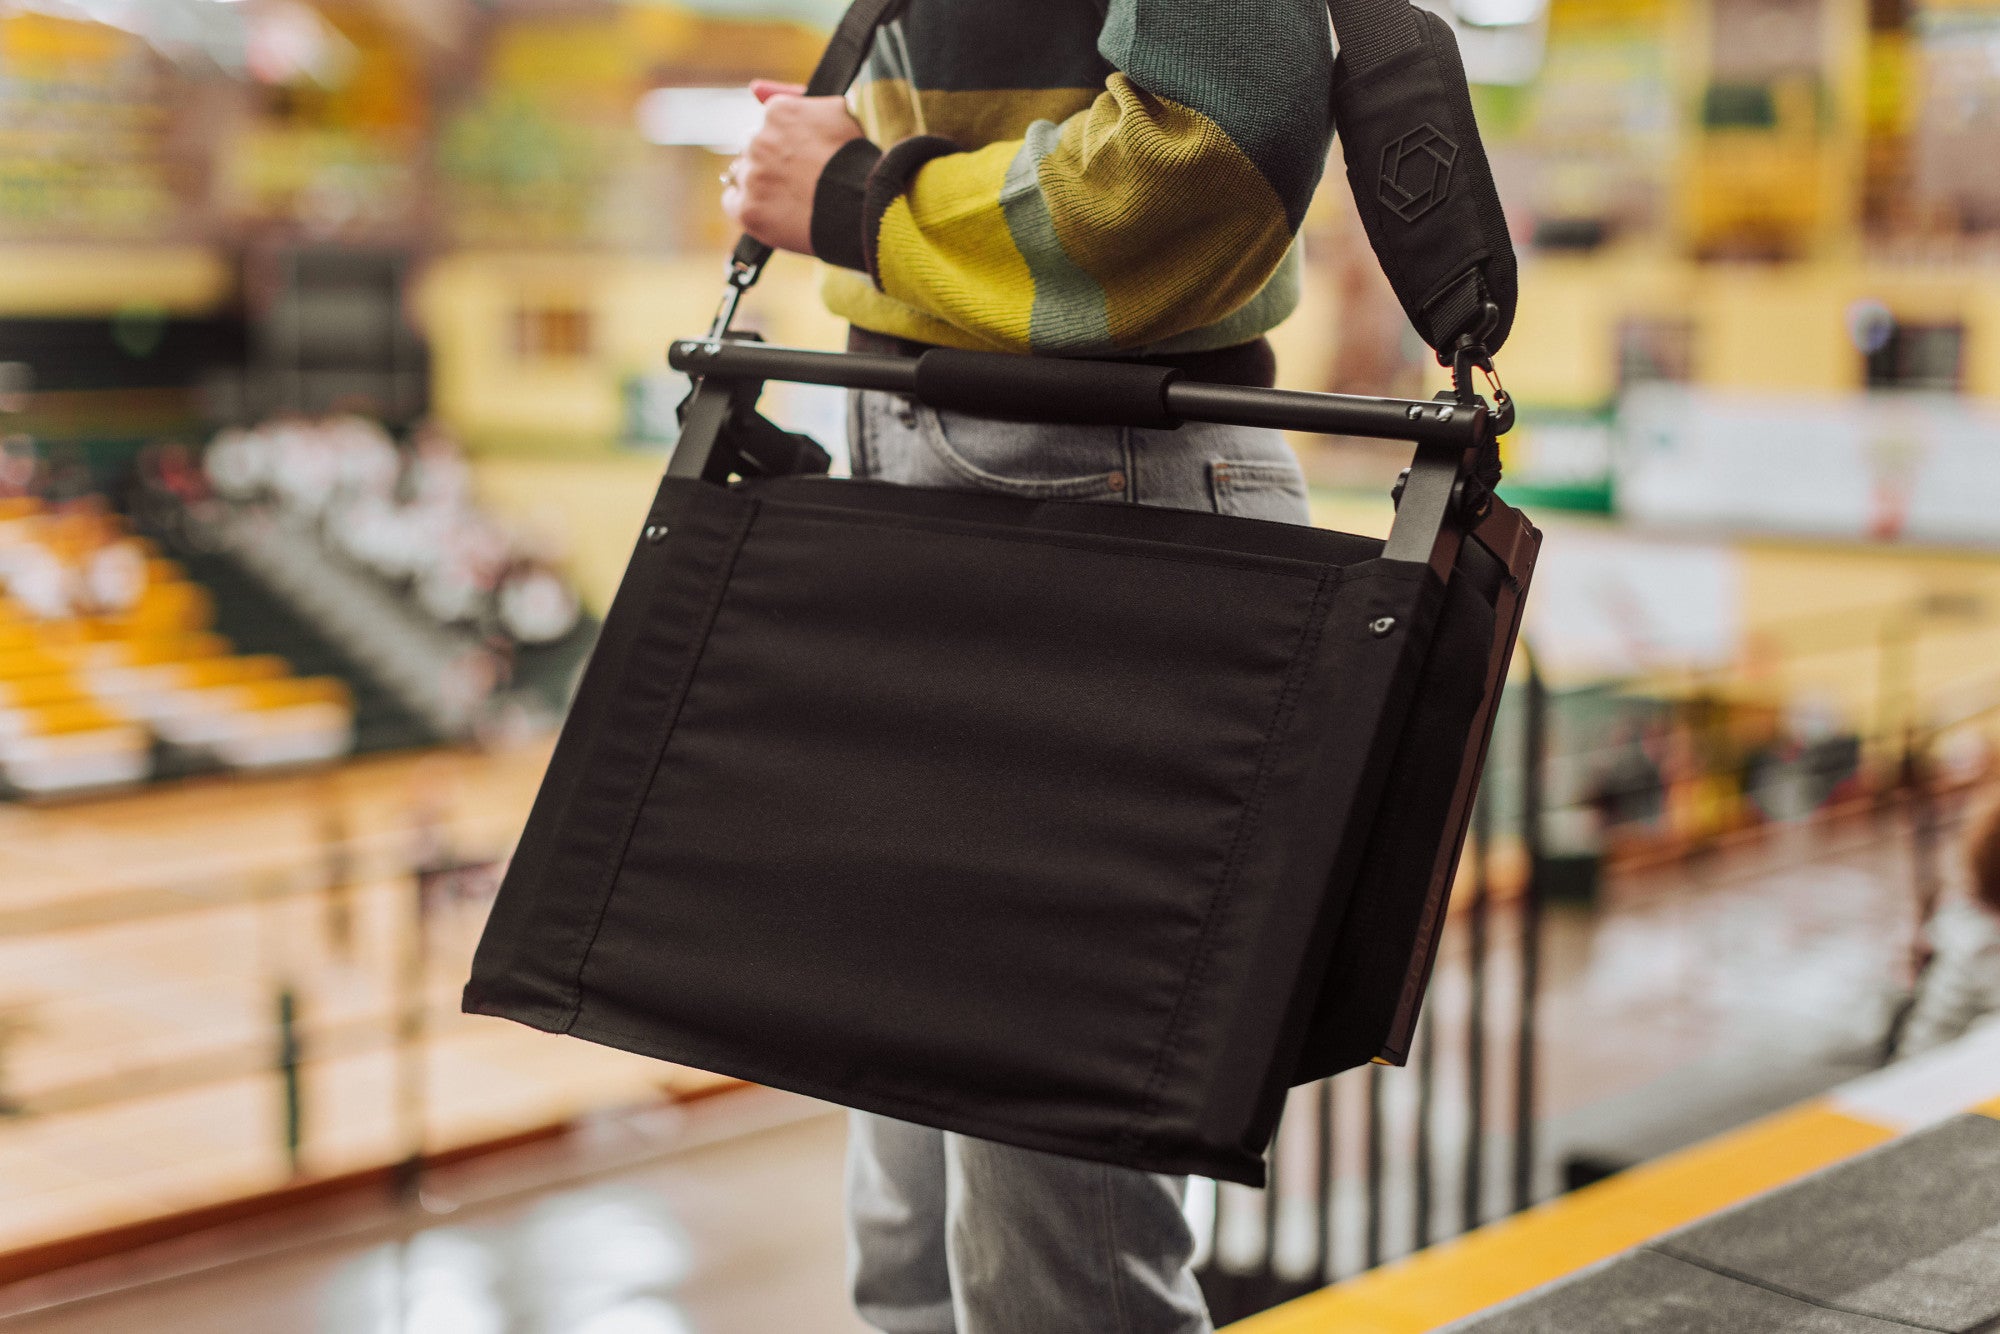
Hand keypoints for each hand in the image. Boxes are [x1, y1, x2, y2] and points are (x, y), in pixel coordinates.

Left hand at [722, 80, 866, 255]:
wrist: (864, 208)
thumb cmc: (858, 160)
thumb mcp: (841, 113)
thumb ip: (800, 98)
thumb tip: (756, 89)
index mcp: (778, 112)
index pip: (769, 124)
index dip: (788, 144)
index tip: (804, 159)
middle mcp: (758, 139)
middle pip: (754, 149)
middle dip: (771, 162)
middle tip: (800, 181)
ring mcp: (751, 176)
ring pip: (743, 175)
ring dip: (761, 185)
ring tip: (792, 200)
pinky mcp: (748, 209)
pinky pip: (733, 203)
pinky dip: (748, 207)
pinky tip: (772, 213)